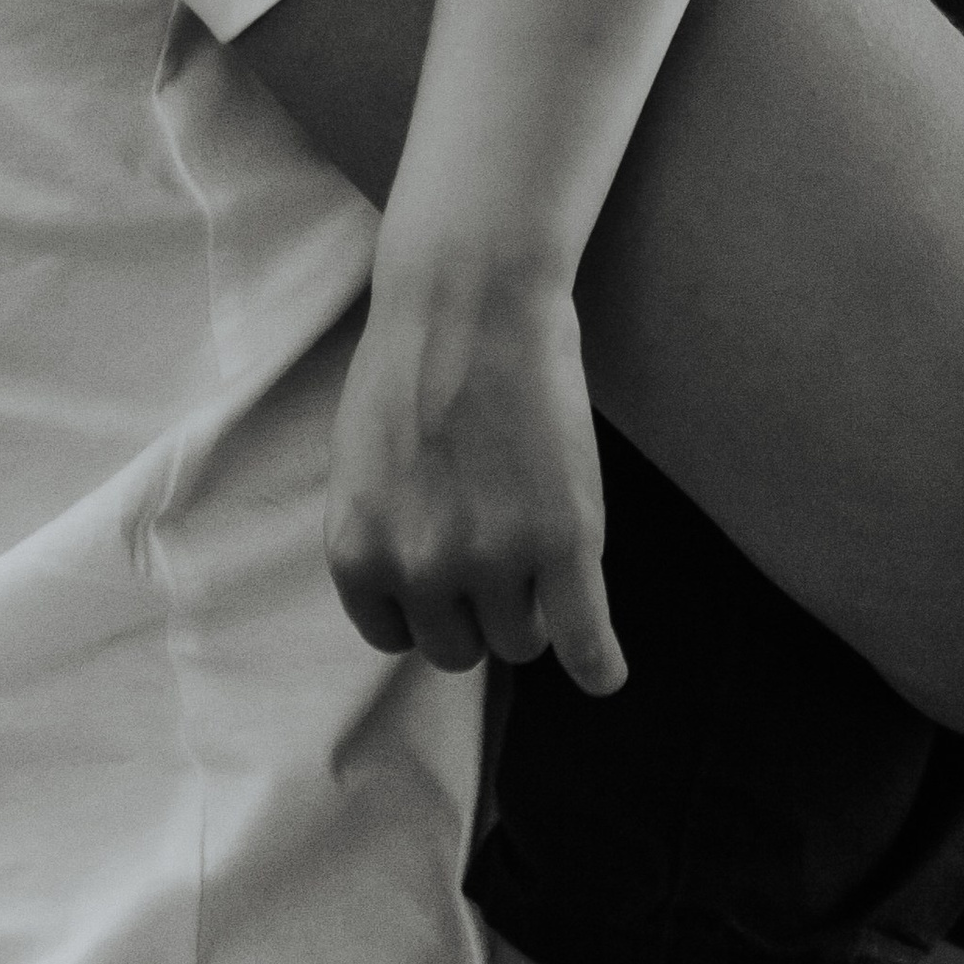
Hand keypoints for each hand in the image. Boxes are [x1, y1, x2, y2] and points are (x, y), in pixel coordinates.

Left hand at [326, 269, 626, 697]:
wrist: (473, 294)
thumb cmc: (413, 363)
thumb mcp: (363, 465)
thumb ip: (382, 538)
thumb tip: (412, 595)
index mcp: (359, 553)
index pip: (394, 635)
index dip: (426, 602)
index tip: (449, 565)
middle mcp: (420, 569)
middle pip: (459, 647)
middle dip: (477, 606)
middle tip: (498, 540)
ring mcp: (495, 558)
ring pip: (520, 640)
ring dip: (533, 607)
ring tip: (540, 545)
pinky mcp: (563, 541)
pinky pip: (583, 642)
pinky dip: (596, 665)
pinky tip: (603, 669)